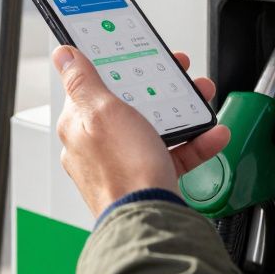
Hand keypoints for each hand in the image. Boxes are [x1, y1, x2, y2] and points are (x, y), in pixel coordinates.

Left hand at [53, 45, 230, 217]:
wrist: (151, 220)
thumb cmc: (122, 171)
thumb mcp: (103, 112)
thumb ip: (82, 81)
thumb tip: (63, 56)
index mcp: (79, 126)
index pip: (94, 86)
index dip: (117, 66)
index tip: (137, 53)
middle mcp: (97, 145)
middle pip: (129, 105)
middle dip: (159, 88)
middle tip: (180, 75)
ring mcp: (123, 163)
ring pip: (155, 128)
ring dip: (183, 112)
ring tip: (201, 99)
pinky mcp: (146, 179)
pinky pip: (172, 154)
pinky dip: (194, 143)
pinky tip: (211, 134)